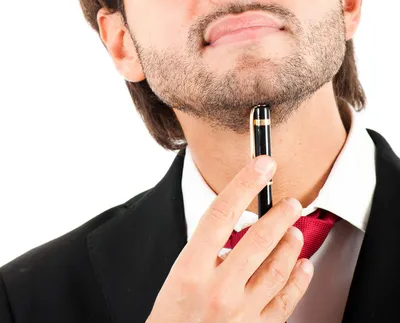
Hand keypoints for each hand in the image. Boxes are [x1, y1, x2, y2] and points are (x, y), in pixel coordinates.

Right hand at [147, 155, 312, 321]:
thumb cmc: (171, 316)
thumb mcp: (177, 275)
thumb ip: (205, 251)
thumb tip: (235, 229)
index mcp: (192, 269)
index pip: (222, 214)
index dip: (244, 184)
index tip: (260, 166)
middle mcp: (218, 289)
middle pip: (258, 239)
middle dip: (279, 214)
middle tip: (289, 201)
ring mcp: (241, 312)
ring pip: (277, 268)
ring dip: (290, 242)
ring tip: (294, 227)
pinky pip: (285, 301)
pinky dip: (298, 279)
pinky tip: (302, 264)